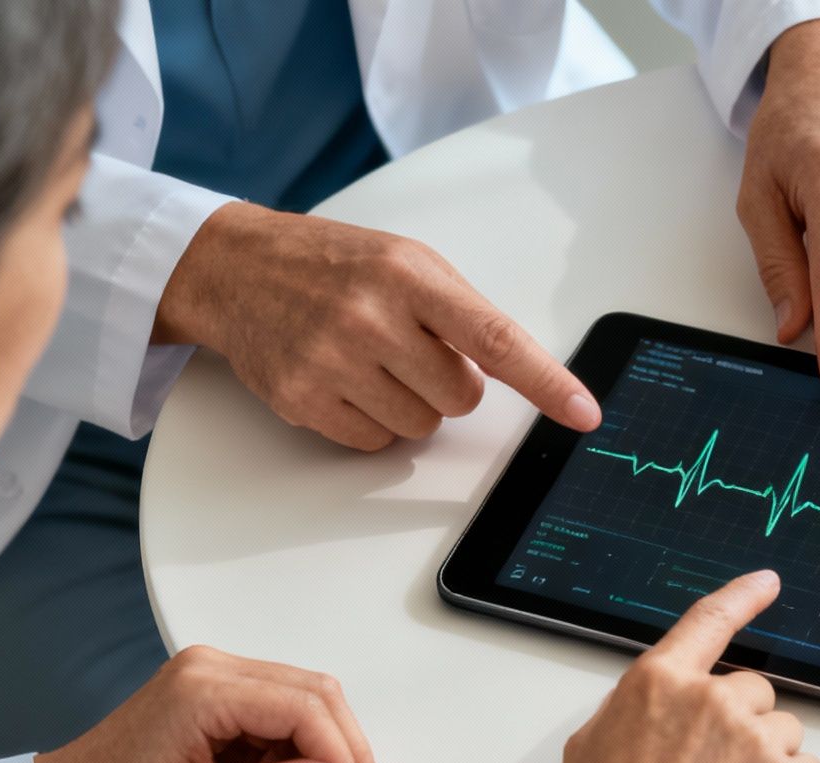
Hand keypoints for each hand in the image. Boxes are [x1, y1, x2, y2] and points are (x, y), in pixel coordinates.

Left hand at [32, 646, 381, 762]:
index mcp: (202, 690)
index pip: (302, 709)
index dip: (340, 760)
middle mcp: (213, 668)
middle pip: (314, 697)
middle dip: (343, 757)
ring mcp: (215, 677)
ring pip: (303, 707)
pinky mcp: (218, 695)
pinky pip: (278, 718)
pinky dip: (292, 760)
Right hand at [153, 202, 601, 449]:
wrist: (235, 267)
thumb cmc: (331, 263)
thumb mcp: (405, 261)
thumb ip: (461, 312)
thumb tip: (514, 370)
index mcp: (409, 275)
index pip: (495, 339)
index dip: (546, 381)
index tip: (583, 413)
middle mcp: (371, 317)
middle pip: (461, 398)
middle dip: (447, 383)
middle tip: (408, 349)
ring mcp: (333, 362)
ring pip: (421, 427)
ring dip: (409, 404)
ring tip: (369, 360)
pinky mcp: (303, 401)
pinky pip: (375, 443)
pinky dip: (370, 421)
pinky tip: (342, 380)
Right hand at [537, 571, 819, 762]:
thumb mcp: (588, 752)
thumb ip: (633, 711)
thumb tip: (660, 707)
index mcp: (658, 683)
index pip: (710, 620)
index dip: (743, 597)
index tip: (767, 584)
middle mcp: (712, 701)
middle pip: (751, 691)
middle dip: (736, 725)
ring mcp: (755, 741)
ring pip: (781, 732)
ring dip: (762, 761)